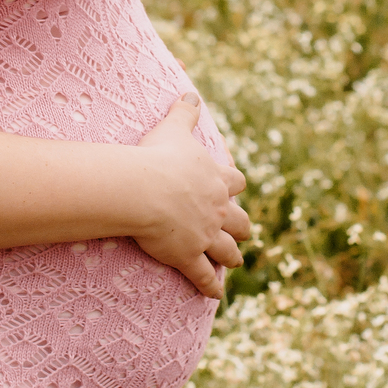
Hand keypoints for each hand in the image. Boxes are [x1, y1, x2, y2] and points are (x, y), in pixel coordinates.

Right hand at [131, 94, 250, 299]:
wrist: (145, 190)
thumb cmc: (157, 157)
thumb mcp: (173, 128)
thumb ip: (185, 111)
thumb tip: (192, 91)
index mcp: (217, 179)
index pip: (238, 182)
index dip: (236, 185)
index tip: (235, 187)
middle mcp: (218, 209)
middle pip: (240, 222)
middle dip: (241, 227)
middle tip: (241, 231)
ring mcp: (207, 235)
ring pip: (228, 252)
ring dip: (232, 258)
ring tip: (234, 262)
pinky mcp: (191, 257)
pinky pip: (205, 277)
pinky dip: (211, 287)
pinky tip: (216, 295)